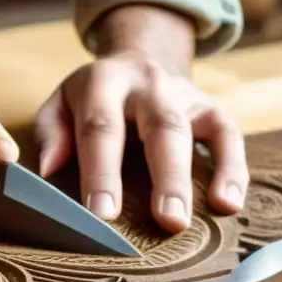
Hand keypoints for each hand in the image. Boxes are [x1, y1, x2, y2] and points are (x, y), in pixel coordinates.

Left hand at [32, 7, 247, 232]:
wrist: (137, 59)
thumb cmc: (91, 99)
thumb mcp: (61, 103)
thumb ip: (52, 133)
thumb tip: (49, 171)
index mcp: (103, 82)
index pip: (102, 127)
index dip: (102, 172)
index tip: (102, 215)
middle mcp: (147, 83)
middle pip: (161, 127)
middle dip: (165, 177)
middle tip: (166, 222)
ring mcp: (182, 93)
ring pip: (193, 132)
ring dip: (192, 178)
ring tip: (190, 220)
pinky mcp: (210, 107)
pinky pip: (228, 135)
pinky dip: (232, 169)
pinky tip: (228, 204)